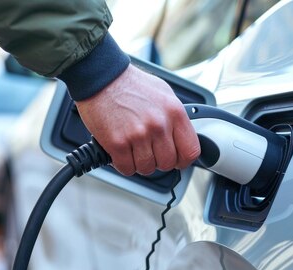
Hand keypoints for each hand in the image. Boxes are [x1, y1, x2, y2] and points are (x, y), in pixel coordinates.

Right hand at [75, 65, 199, 175]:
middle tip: (149, 151)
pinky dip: (123, 164)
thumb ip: (175, 117)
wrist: (102, 76)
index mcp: (174, 112)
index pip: (190, 150)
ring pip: (147, 168)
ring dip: (139, 162)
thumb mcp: (164, 94)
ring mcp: (138, 135)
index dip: (183, 159)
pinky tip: (121, 151)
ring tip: (133, 148)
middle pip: (167, 163)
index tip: (177, 159)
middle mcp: (158, 124)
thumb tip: (181, 137)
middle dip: (158, 161)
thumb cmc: (130, 84)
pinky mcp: (117, 143)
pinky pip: (126, 168)